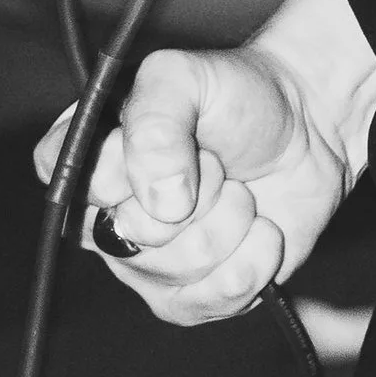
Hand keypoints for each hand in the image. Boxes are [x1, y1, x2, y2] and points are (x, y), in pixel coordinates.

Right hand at [36, 43, 353, 326]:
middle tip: (216, 163)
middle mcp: (107, 216)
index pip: (70, 186)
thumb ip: (154, 120)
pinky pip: (213, 300)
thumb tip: (161, 203)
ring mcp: (148, 264)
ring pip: (177, 271)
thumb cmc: (236, 96)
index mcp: (90, 156)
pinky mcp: (193, 295)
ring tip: (241, 190)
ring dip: (231, 222)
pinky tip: (262, 229)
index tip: (167, 147)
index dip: (120, 175)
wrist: (306, 130)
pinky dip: (254, 259)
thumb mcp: (187, 76)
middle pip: (126, 236)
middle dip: (194, 194)